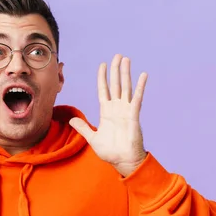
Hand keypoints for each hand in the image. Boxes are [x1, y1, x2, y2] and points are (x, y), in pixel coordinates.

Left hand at [69, 54, 147, 176]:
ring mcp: (125, 110)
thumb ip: (83, 128)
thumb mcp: (92, 138)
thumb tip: (71, 120)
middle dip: (115, 70)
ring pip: (125, 87)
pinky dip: (140, 86)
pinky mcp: (134, 115)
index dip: (102, 78)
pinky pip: (137, 98)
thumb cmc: (110, 152)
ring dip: (126, 73)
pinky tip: (143, 75)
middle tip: (117, 55)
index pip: (103, 90)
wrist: (122, 161)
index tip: (102, 65)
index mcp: (106, 112)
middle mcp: (116, 108)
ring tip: (126, 59)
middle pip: (115, 84)